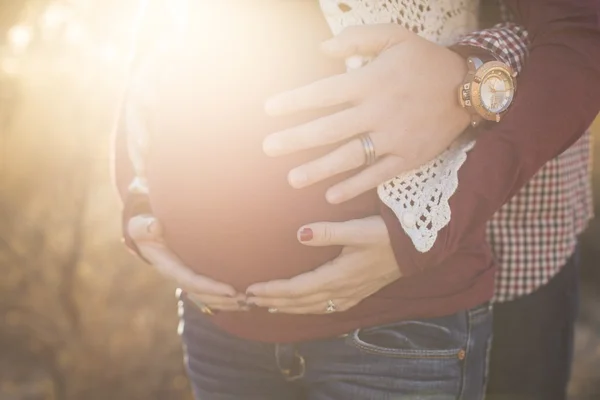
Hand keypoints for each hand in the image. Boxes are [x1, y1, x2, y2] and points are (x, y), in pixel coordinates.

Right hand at [128, 215, 246, 311]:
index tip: (231, 291)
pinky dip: (224, 297)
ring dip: (227, 302)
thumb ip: (145, 227)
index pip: (192, 281)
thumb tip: (154, 227)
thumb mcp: (141, 226)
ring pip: (207, 297)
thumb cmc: (144, 228)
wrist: (144, 233)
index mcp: (168, 267)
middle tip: (246, 300)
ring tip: (248, 303)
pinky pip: (209, 292)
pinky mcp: (193, 275)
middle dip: (224, 300)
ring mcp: (186, 278)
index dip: (211, 288)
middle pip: (203, 294)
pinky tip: (241, 298)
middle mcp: (178, 276)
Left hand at [245, 216, 400, 313]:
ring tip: (268, 306)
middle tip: (249, 301)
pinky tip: (302, 308)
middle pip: (299, 302)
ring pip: (311, 308)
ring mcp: (348, 296)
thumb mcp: (358, 230)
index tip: (251, 290)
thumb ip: (328, 232)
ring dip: (287, 308)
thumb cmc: (386, 236)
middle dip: (273, 302)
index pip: (296, 289)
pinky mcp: (355, 295)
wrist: (414, 251)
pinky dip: (307, 309)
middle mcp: (340, 291)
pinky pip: (325, 308)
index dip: (272, 291)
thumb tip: (300, 234)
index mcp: (336, 276)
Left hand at [263, 24, 469, 203]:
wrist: (469, 88)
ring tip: (292, 179)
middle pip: (330, 130)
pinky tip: (331, 196)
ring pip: (350, 157)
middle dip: (296, 139)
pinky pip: (378, 175)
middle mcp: (379, 111)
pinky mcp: (408, 158)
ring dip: (319, 170)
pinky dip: (355, 187)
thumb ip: (358, 38)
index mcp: (372, 81)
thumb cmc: (425, 60)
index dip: (294, 102)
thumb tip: (321, 49)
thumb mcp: (396, 35)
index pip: (323, 93)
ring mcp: (394, 138)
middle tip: (268, 148)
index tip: (269, 110)